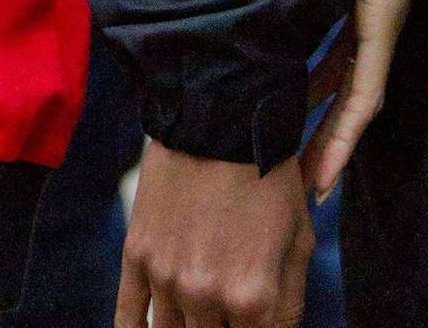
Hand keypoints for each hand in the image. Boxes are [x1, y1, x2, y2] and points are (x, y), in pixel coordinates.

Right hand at [117, 143, 312, 327]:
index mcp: (252, 300)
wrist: (217, 119)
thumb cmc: (267, 178)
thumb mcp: (299, 242)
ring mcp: (165, 277)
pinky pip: (128, 317)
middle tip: (227, 314)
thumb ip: (289, 304)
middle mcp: (205, 297)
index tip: (253, 320)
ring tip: (197, 318)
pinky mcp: (136, 254)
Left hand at [227, 0, 414, 198]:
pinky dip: (316, 74)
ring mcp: (370, 8)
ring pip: (346, 76)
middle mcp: (380, 17)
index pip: (364, 93)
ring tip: (288, 149)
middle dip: (330, 143)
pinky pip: (337, 49)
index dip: (341, 139)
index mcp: (382, 8)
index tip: (320, 182)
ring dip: (320, 111)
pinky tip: (286, 87)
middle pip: (355, 97)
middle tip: (301, 189)